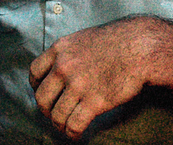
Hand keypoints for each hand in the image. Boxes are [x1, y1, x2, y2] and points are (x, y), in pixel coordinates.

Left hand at [29, 17, 158, 139]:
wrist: (138, 48)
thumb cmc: (115, 41)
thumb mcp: (82, 39)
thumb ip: (68, 53)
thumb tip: (60, 67)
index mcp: (59, 50)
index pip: (34, 72)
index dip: (36, 86)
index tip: (41, 92)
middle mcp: (63, 67)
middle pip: (42, 97)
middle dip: (46, 109)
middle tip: (52, 114)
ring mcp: (78, 85)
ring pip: (57, 114)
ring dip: (59, 124)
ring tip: (65, 127)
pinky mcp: (95, 102)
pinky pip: (74, 124)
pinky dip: (72, 133)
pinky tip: (75, 134)